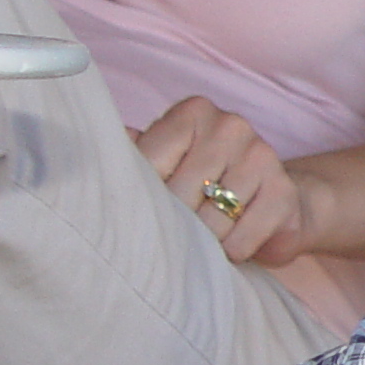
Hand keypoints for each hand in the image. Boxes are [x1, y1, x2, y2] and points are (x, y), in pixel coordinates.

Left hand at [135, 96, 310, 265]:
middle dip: (173, 224)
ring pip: (209, 221)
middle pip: (178, 194)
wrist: (279, 203)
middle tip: (175, 235)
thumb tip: (81, 153)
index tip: (144, 212)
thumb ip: (135, 154)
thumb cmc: (210, 185)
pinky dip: (230, 253)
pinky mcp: (283, 192)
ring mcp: (261, 156)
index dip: (142, 198)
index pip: (148, 162)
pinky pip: (240, 240)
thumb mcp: (170, 163)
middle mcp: (230, 126)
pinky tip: (233, 244)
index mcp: (193, 112)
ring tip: (206, 240)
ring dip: (203, 242)